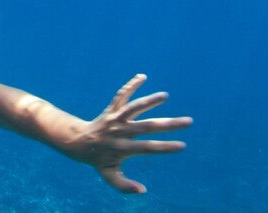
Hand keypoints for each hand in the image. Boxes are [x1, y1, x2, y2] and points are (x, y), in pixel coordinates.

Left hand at [63, 74, 191, 193]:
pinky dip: (130, 85)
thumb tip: (143, 191)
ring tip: (165, 95)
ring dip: (148, 100)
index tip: (182, 145)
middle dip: (168, 124)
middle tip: (189, 121)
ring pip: (132, 107)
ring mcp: (115, 118)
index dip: (164, 147)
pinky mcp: (111, 109)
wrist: (78, 142)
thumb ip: (123, 185)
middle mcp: (119, 131)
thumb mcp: (108, 175)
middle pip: (146, 126)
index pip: (146, 148)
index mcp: (122, 148)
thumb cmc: (98, 161)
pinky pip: (121, 95)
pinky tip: (142, 76)